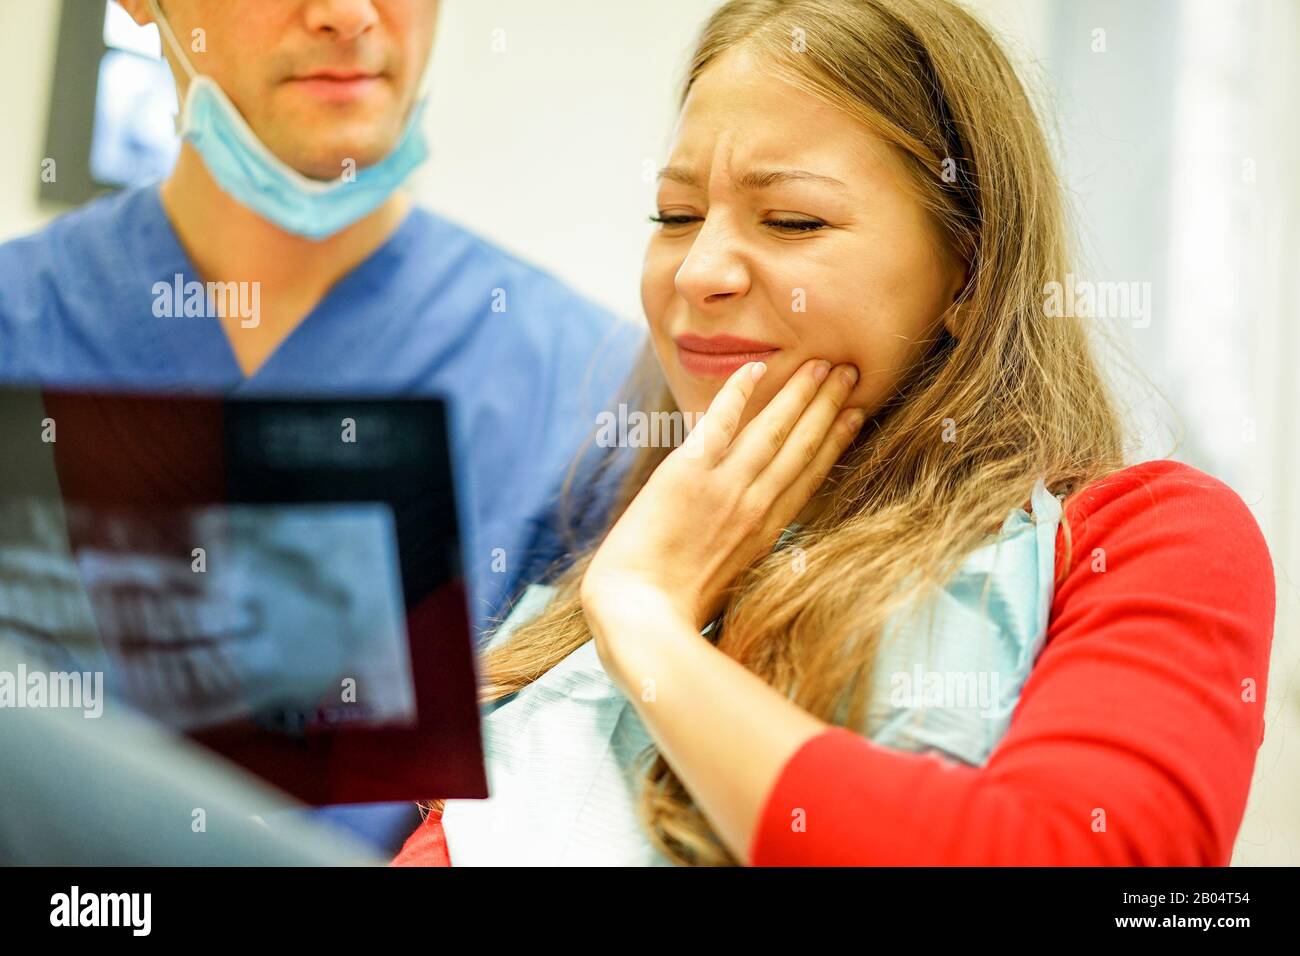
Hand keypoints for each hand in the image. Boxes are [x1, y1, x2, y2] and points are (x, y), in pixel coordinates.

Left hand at [580, 358, 864, 650]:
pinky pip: (721, 423)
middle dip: (828, 406)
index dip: (835, 442)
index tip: (855, 415)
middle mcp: (755, 506)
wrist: (640, 616)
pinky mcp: (688, 473)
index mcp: (766, 534)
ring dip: (800, 394)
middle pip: (802, 447)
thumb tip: (747, 543)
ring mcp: (724, 487)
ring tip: (822, 364)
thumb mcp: (729, 587)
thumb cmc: (676, 614)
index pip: (810, 476)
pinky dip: (738, 393)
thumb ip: (743, 555)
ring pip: (773, 430)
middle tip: (849, 373)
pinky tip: (756, 367)